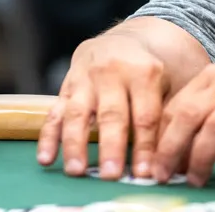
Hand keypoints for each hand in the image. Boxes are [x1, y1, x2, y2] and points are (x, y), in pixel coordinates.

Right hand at [37, 33, 167, 179]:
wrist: (122, 39)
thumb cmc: (149, 72)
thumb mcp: (167, 85)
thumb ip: (165, 118)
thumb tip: (168, 161)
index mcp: (143, 72)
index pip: (144, 116)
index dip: (145, 146)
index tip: (145, 173)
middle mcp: (110, 72)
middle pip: (110, 115)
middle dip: (110, 147)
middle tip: (111, 175)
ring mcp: (84, 78)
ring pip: (77, 113)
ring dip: (75, 144)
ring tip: (76, 171)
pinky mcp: (65, 86)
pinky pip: (54, 112)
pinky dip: (48, 136)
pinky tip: (46, 158)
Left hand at [154, 65, 214, 186]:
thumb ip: (199, 113)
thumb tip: (167, 151)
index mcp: (212, 77)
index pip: (175, 107)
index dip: (160, 136)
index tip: (152, 161)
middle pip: (188, 115)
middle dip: (170, 148)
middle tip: (162, 175)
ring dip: (200, 157)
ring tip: (194, 180)